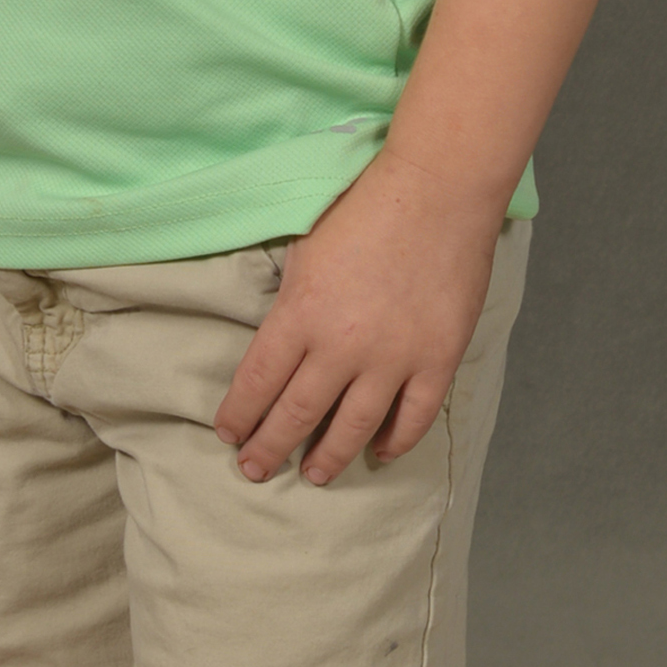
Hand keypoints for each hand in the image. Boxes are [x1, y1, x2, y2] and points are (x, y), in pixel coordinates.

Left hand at [211, 147, 504, 485]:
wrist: (437, 192)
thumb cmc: (365, 208)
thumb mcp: (304, 250)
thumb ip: (291, 302)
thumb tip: (280, 342)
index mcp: (300, 314)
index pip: (257, 382)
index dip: (239, 414)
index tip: (228, 433)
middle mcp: (341, 347)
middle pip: (296, 414)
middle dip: (268, 448)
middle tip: (253, 469)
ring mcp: (393, 359)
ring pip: (352, 429)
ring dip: (328, 457)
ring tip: (313, 474)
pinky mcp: (437, 360)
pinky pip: (413, 418)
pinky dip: (394, 441)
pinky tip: (379, 452)